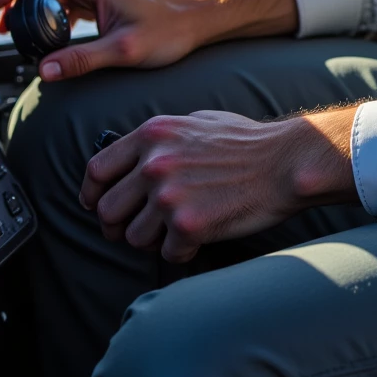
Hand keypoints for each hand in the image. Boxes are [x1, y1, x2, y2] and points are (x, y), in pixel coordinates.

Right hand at [0, 0, 297, 81]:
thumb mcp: (123, 50)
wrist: (201, 19)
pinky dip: (50, 14)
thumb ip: (81, 60)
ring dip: (31, 8)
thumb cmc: (171, 30)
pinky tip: (47, 34)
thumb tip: (44, 70)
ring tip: (15, 31)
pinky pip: (68, 1)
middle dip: (13, 0)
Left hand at [79, 107, 357, 261]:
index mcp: (152, 133)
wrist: (284, 161)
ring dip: (153, 240)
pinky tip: (199, 238)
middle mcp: (154, 162)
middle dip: (120, 226)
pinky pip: (166, 254)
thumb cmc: (246, 142)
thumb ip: (161, 139)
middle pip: (108, 210)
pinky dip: (181, 252)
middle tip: (139, 230)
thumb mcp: (195, 122)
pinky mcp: (188, 224)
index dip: (92, 194)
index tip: (97, 206)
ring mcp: (169, 194)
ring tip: (177, 230)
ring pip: (134, 238)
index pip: (97, 170)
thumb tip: (134, 159)